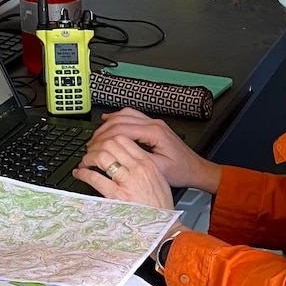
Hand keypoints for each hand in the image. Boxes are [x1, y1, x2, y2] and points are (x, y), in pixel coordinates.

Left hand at [73, 134, 175, 209]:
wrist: (163, 224)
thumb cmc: (160, 205)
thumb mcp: (158, 178)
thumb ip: (144, 165)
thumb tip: (125, 157)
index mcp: (148, 163)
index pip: (124, 139)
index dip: (108, 138)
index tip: (102, 144)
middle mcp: (138, 169)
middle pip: (111, 144)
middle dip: (96, 146)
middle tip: (90, 152)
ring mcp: (127, 181)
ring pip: (102, 156)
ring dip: (88, 158)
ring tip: (84, 163)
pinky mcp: (116, 195)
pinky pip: (95, 178)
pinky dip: (83, 173)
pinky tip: (80, 174)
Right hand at [87, 108, 221, 192]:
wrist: (195, 169)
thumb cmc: (180, 171)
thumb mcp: (157, 169)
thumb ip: (137, 160)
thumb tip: (115, 158)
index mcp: (155, 133)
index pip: (122, 129)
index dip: (104, 139)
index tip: (93, 148)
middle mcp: (155, 124)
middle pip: (121, 120)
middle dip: (102, 131)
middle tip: (91, 144)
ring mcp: (155, 123)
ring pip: (126, 114)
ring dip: (108, 124)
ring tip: (96, 136)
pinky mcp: (154, 127)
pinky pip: (132, 116)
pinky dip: (118, 118)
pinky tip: (108, 121)